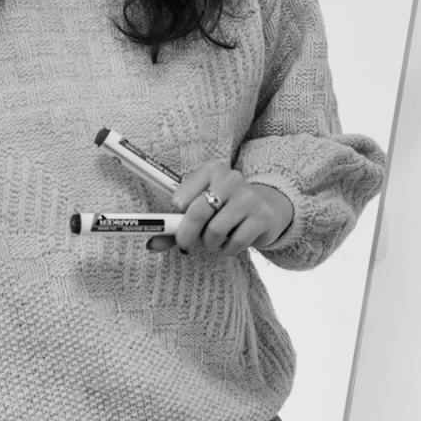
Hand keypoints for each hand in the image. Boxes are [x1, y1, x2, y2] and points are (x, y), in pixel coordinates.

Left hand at [147, 162, 293, 256]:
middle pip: (197, 212)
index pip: (181, 197)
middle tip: (186, 245)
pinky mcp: (262, 217)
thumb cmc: (225, 208)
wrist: (269, 207)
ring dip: (210, 243)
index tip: (177, 224)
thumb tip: (151, 244)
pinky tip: (232, 241)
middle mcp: (230, 179)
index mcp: (211, 170)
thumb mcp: (201, 208)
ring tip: (214, 240)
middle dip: (186, 235)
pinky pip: (235, 242)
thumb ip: (176, 225)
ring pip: (215, 231)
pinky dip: (228, 249)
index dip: (175, 216)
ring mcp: (248, 197)